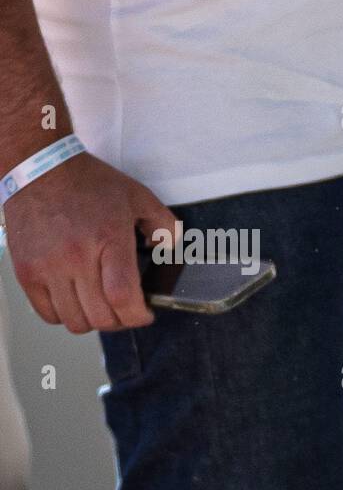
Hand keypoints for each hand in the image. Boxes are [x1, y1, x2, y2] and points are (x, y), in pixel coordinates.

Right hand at [4, 152, 174, 332]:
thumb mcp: (139, 197)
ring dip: (93, 320)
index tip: (145, 313)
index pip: (122, 297)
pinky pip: (47, 314)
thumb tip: (169, 250)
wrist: (38, 168)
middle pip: (101, 317)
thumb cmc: (88, 183)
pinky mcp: (26, 272)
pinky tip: (75, 300)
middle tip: (126, 310)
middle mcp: (75, 257)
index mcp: (108, 240)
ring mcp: (47, 267)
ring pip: (75, 321)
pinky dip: (64, 315)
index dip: (138, 316)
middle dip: (121, 321)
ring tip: (100, 305)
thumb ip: (164, 225)